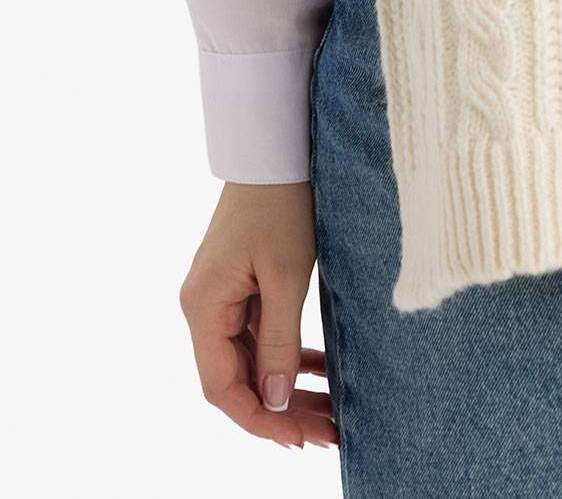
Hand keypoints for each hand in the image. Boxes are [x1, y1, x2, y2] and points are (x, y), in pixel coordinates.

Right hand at [179, 181, 337, 449]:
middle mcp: (204, 307)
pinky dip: (287, 356)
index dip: (259, 419)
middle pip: (236, 378)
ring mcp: (221, 296)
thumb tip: (276, 402)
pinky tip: (319, 372)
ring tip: (330, 413)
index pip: (222, 387)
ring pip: (251, 360)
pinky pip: (260, 335)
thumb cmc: (282, 202)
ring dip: (287, 387)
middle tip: (328, 433)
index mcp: (203, 307)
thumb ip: (280, 341)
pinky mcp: (240, 284)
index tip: (300, 439)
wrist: (276, 148)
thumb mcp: (286, 275)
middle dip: (280, 411)